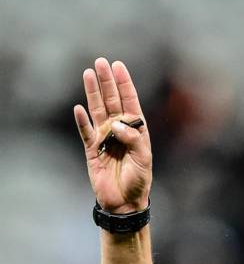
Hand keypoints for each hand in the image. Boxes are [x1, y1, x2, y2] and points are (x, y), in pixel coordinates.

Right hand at [74, 58, 152, 213]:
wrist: (125, 201)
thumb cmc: (139, 180)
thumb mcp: (144, 158)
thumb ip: (134, 139)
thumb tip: (117, 124)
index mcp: (135, 130)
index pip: (130, 102)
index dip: (124, 84)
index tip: (119, 66)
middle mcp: (119, 130)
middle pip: (111, 101)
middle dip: (107, 82)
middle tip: (100, 62)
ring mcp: (105, 138)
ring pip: (97, 110)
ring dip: (93, 93)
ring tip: (88, 74)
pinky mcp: (92, 149)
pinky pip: (85, 131)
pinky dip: (82, 120)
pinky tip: (79, 108)